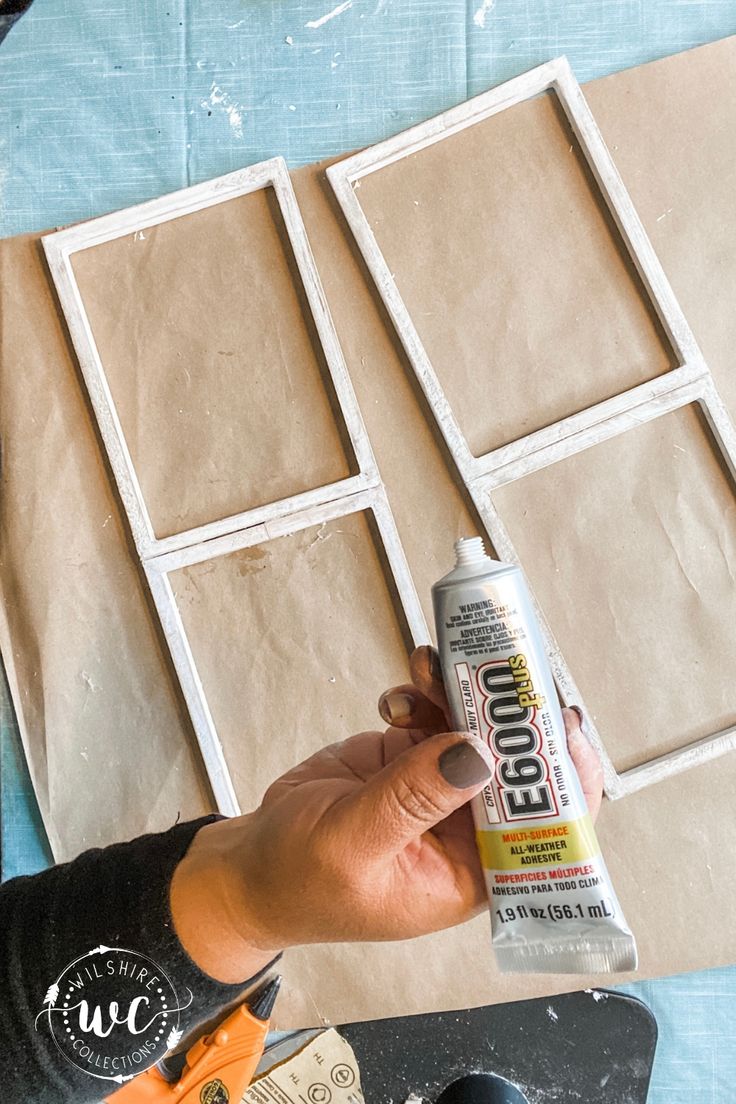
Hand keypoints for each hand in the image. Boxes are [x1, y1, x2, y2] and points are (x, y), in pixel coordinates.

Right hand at [171, 647, 602, 983]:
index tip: (555, 719)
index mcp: (471, 871)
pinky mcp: (410, 758)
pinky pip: (436, 714)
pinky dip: (423, 694)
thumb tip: (478, 752)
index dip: (563, 774)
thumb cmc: (299, 880)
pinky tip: (398, 697)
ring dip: (459, 691)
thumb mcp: (354, 845)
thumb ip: (412, 798)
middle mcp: (466, 828)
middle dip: (506, 712)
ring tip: (429, 666)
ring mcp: (439, 787)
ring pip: (474, 727)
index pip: (545, 827)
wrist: (251, 865)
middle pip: (515, 763)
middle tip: (493, 664)